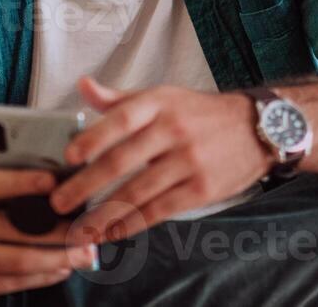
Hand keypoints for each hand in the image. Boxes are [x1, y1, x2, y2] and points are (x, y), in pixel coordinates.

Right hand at [0, 152, 97, 302]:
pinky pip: (13, 282)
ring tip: (87, 253)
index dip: (24, 182)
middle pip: (14, 229)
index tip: (57, 182)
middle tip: (91, 227)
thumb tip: (48, 154)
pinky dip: (43, 275)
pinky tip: (64, 267)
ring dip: (59, 258)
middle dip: (59, 231)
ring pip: (18, 260)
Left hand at [48, 76, 272, 241]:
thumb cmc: (202, 113)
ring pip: (137, 192)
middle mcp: (174, 129)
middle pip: (121, 161)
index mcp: (161, 103)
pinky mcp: (201, 189)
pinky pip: (158, 210)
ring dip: (103, 215)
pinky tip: (113, 232)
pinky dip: (131, 225)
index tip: (68, 156)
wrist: (258, 128)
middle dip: (85, 186)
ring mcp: (189, 161)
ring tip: (80, 228)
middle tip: (59, 202)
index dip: (93, 137)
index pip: (121, 118)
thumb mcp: (166, 96)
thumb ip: (121, 98)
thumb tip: (84, 86)